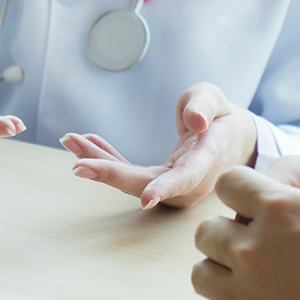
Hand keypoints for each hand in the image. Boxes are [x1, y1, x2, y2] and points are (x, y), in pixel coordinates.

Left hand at [59, 83, 256, 208]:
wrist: (230, 139)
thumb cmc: (222, 117)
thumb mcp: (217, 100)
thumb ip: (205, 106)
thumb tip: (195, 121)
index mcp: (207, 159)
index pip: (186, 177)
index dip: (165, 188)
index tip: (146, 199)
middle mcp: (188, 181)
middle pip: (145, 182)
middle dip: (110, 173)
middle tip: (78, 165)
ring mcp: (171, 186)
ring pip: (132, 179)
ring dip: (100, 162)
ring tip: (70, 141)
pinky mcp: (158, 181)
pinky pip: (130, 173)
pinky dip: (108, 158)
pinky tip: (86, 143)